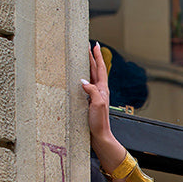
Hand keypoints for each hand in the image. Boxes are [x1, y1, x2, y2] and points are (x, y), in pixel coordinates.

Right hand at [81, 43, 124, 169]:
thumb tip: (83, 80)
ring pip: (91, 77)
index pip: (100, 69)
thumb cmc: (99, 122)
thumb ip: (92, 91)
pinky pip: (87, 86)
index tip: (94, 45)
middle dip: (93, 58)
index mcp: (102, 90)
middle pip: (96, 71)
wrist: (100, 136)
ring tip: (84, 58)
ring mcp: (95, 97)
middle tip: (88, 47)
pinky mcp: (90, 103)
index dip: (97, 57)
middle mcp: (100, 92)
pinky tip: (79, 79)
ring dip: (88, 67)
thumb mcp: (97, 104)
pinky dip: (83, 79)